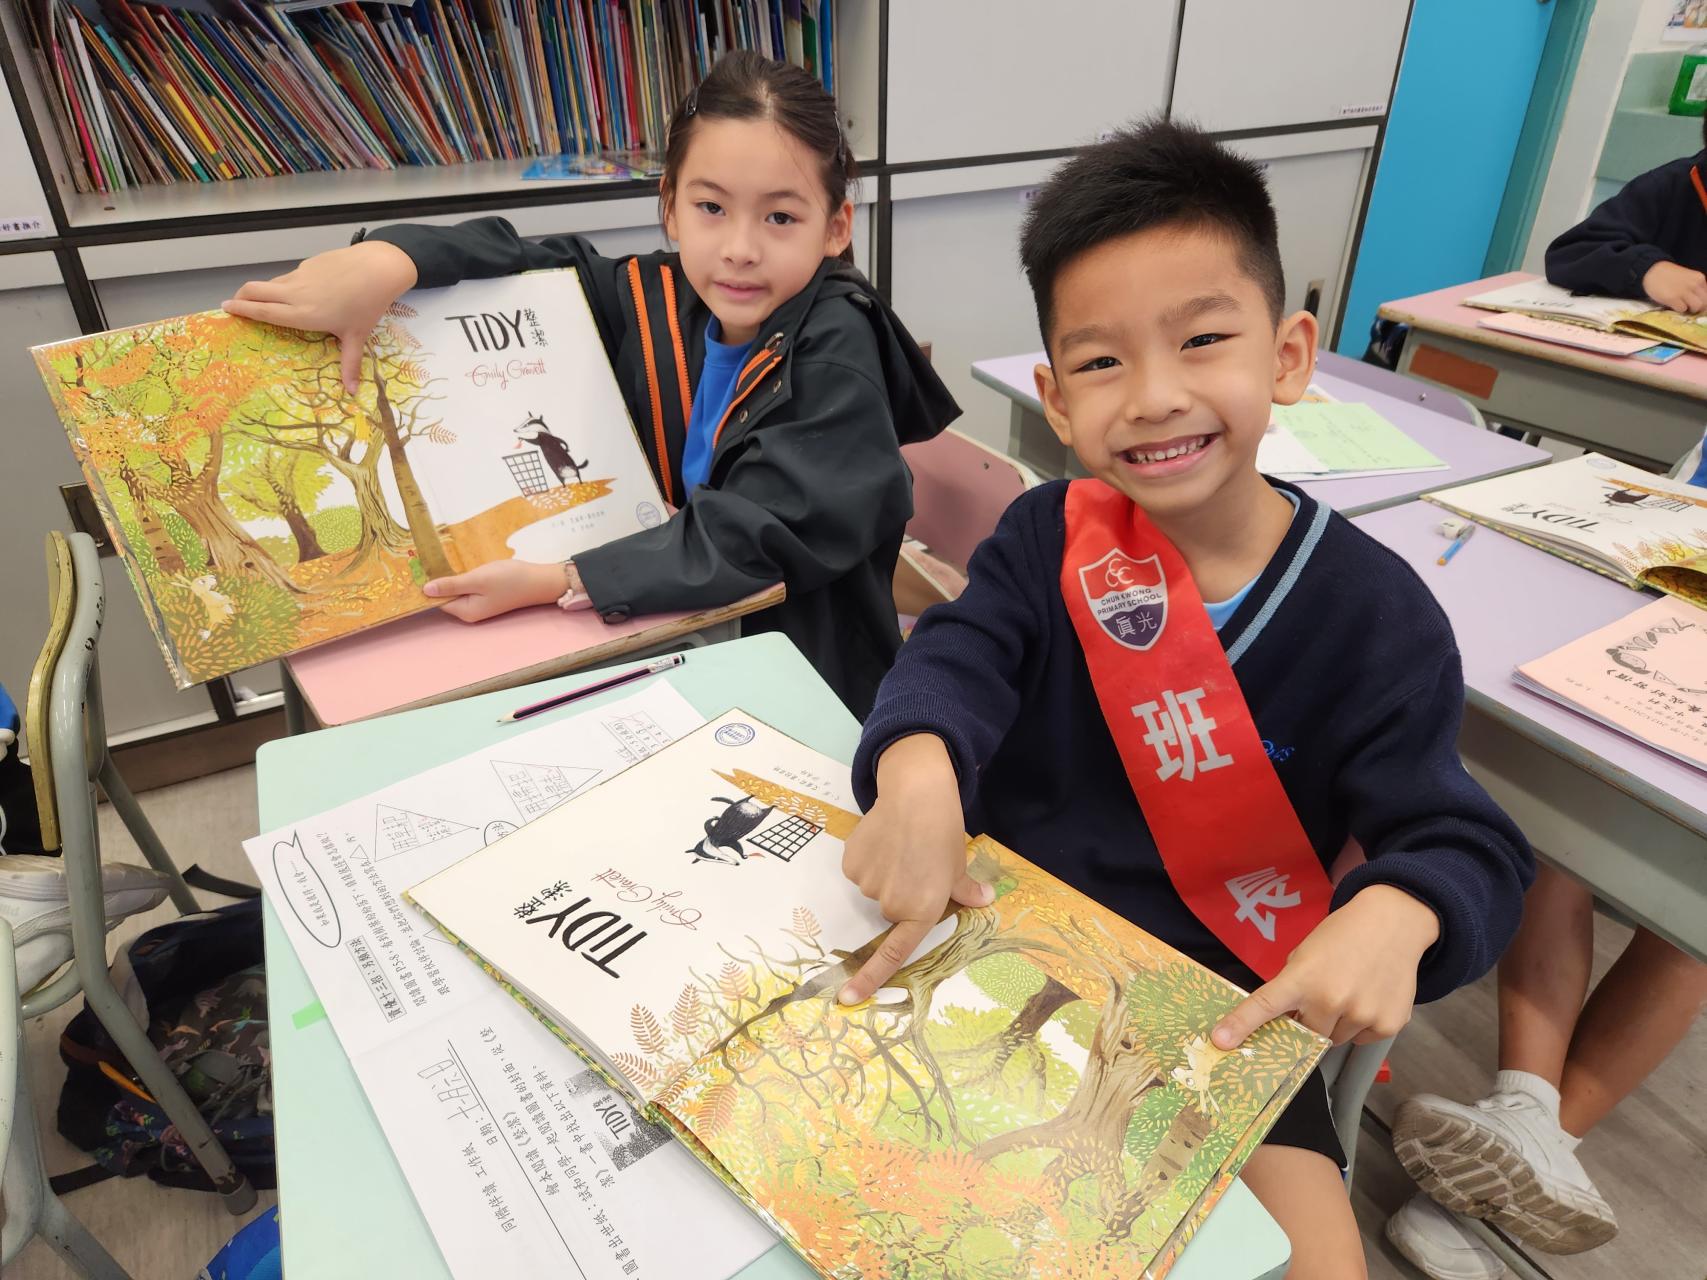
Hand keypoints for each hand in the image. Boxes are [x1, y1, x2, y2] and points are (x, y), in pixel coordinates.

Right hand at [222, 241, 419, 391]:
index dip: (241, 310)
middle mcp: (295, 293)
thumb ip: (350, 364)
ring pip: (272, 282)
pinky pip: (290, 275)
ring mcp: (300, 275)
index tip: (225, 308)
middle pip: (255, 290)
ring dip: (263, 290)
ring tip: (265, 300)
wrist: (377, 268)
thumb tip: (353, 392)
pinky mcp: (308, 263)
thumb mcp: (357, 337)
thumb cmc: (367, 305)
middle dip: (240, 296)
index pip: (263, 312)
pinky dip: (285, 283)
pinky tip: (299, 290)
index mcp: (302, 314)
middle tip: (234, 303)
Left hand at [423, 561, 564, 621]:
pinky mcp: (484, 595)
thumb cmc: (510, 579)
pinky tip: (459, 564)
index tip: (415, 567)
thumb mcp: (478, 579)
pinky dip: (461, 576)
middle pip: (444, 596)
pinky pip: (465, 586)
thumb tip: (425, 590)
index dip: (426, 585)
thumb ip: (451, 585)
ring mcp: (477, 604)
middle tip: (424, 558)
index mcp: (465, 611)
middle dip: (437, 579)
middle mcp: (469, 611)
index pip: (436, 600)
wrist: (538, 580)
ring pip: (455, 589)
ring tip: (438, 558)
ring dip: (449, 576)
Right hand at [838, 734, 991, 1004]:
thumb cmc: (944, 833)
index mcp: (921, 910)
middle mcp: (891, 902)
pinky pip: (859, 870)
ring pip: (874, 888)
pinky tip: (883, 837)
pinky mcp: (851, 863)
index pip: (893, 953)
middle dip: (902, 892)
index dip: (869, 978)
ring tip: (901, 845)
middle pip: (891, 909)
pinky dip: (869, 858)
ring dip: (885, 873)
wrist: (917, 793)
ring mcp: (868, 883)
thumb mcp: (958, 864)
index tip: (848, 999)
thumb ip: (966, 890)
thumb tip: (984, 899)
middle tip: (916, 863)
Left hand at [1211, 884, 1438, 1048]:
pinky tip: (1369, 997)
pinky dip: (1361, 1025)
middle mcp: (1331, 1001)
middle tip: (1322, 998)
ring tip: (1350, 991)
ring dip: (1336, 1024)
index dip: (1240, 1025)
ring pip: (1336, 1039)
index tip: (1221, 1041)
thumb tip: (1282, 1021)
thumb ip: (1292, 986)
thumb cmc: (1343, 936)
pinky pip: (1362, 1039)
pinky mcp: (1388, 1025)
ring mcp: (1362, 1015)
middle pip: (1307, 1035)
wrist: (1393, 922)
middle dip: (1309, 1023)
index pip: (1265, 1006)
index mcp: (1303, 979)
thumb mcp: (1306, 954)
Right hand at [1641, 261, 1706, 313]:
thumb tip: (1700, 301)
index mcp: (1699, 278)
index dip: (1703, 301)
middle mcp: (1694, 284)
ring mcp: (1684, 292)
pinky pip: (1682, 309)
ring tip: (1682, 306)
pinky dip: (1679, 309)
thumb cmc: (1669, 275)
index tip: (1697, 303)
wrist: (1652, 271)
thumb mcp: (1688, 278)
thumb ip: (1695, 287)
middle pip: (1705, 302)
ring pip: (1696, 307)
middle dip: (1699, 307)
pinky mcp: (1673, 298)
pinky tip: (1674, 305)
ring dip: (1690, 309)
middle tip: (1690, 307)